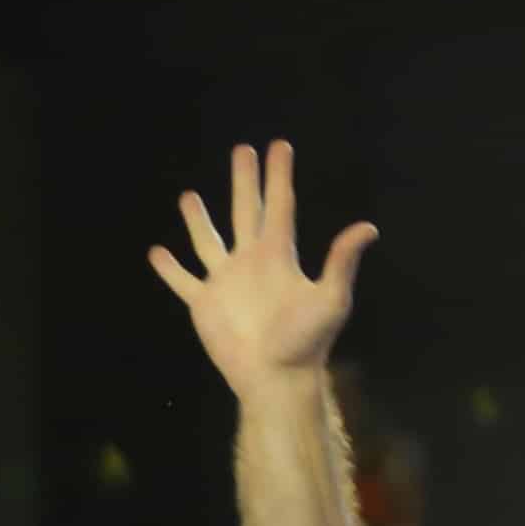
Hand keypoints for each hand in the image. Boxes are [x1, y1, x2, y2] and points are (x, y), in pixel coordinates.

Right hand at [145, 141, 376, 394]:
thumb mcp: (331, 299)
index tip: (280, 146)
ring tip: (188, 197)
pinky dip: (168, 268)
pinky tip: (156, 253)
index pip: (279, 205)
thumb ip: (342, 262)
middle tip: (243, 149)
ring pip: (208, 241)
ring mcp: (225, 282)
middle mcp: (251, 262)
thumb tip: (368, 228)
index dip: (279, 176)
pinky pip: (182, 281)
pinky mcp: (204, 304)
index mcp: (279, 255)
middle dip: (244, 181)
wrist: (276, 379)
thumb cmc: (307, 342)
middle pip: (245, 211)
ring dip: (198, 219)